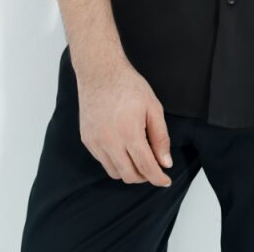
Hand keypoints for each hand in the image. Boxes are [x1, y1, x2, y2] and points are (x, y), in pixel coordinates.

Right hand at [74, 57, 173, 185]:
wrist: (100, 72)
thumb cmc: (129, 86)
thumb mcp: (153, 107)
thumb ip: (161, 137)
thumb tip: (165, 163)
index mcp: (129, 131)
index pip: (146, 166)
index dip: (158, 177)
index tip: (166, 181)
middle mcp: (109, 141)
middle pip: (130, 175)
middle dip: (145, 176)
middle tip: (154, 168)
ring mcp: (95, 142)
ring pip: (115, 172)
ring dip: (130, 171)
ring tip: (139, 159)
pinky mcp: (87, 140)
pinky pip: (103, 162)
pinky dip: (116, 162)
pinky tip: (124, 150)